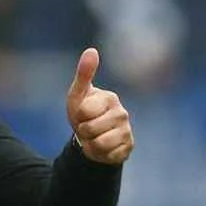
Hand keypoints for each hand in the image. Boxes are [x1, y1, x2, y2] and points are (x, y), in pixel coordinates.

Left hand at [66, 48, 133, 164]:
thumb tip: (92, 50)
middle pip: (89, 129)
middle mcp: (122, 113)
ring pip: (99, 144)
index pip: (84, 111)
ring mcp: (127, 131)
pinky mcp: (128, 147)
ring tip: (93, 137)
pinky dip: (100, 154)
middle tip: (86, 127)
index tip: (81, 114)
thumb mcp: (78, 94)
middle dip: (82, 131)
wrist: (92, 137)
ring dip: (90, 144)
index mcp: (110, 98)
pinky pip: (108, 155)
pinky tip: (102, 148)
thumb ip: (84, 73)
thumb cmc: (84, 112)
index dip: (77, 115)